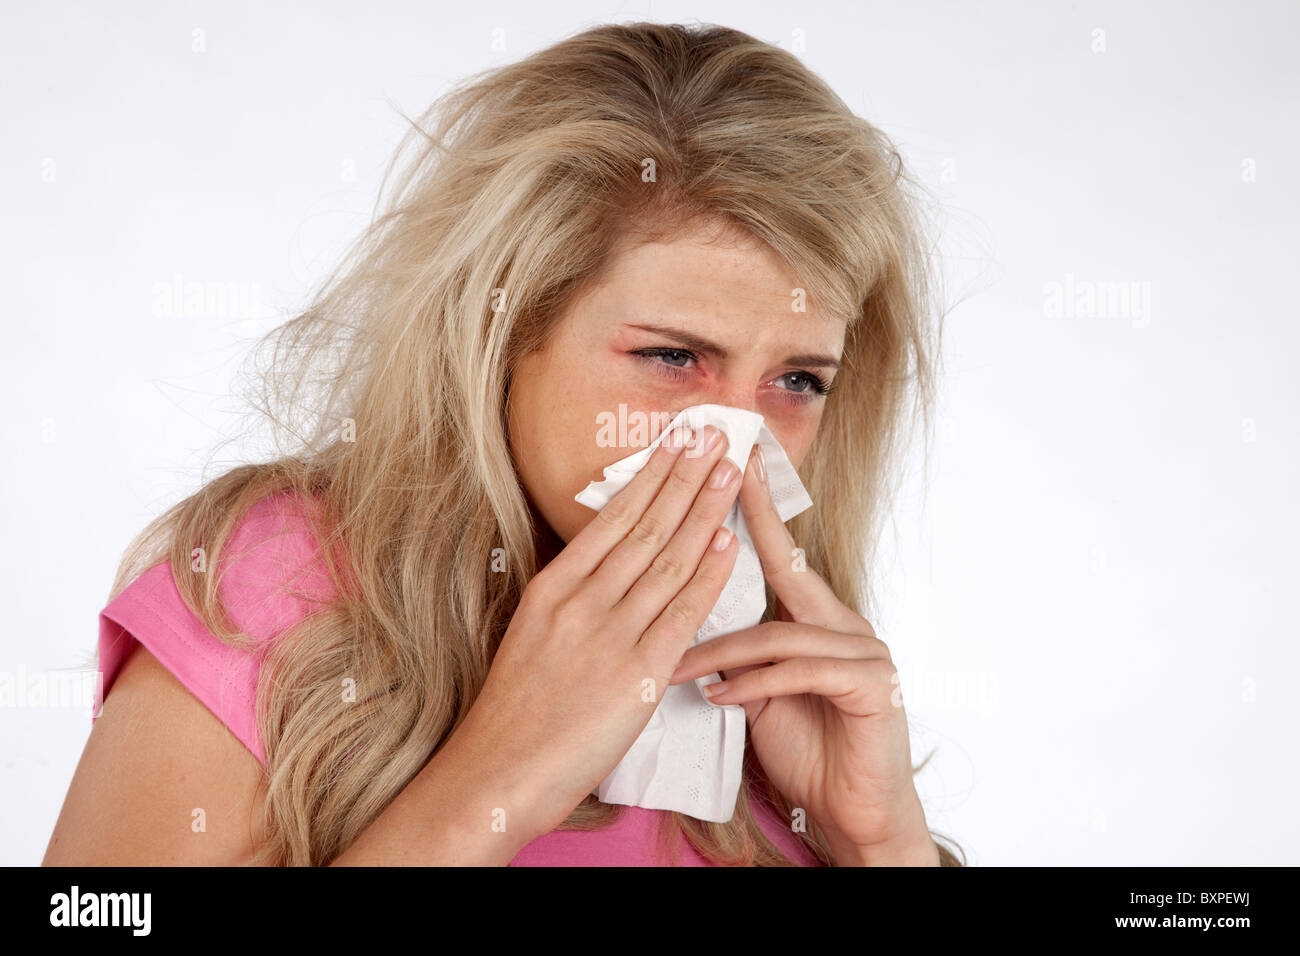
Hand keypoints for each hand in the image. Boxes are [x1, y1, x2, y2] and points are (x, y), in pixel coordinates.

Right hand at [456, 424, 742, 843]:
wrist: (496, 772)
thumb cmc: (515, 713)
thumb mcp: (533, 636)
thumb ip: (573, 600)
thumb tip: (610, 568)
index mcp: (553, 587)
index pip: (614, 518)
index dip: (654, 475)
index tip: (679, 441)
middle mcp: (581, 601)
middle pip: (646, 525)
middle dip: (686, 475)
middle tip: (717, 433)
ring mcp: (608, 634)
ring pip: (667, 559)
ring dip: (704, 511)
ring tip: (730, 470)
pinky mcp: (636, 674)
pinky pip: (680, 614)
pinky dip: (707, 575)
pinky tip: (727, 543)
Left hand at [668, 444, 935, 863]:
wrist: (855, 814)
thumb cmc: (807, 751)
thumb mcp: (758, 695)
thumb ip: (738, 655)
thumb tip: (689, 620)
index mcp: (820, 621)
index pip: (783, 558)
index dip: (758, 510)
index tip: (737, 463)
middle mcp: (846, 625)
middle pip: (791, 570)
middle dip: (755, 523)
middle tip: (722, 477)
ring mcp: (866, 652)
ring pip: (781, 633)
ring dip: (722, 650)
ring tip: (678, 667)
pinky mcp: (874, 686)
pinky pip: (802, 672)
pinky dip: (756, 684)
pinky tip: (721, 698)